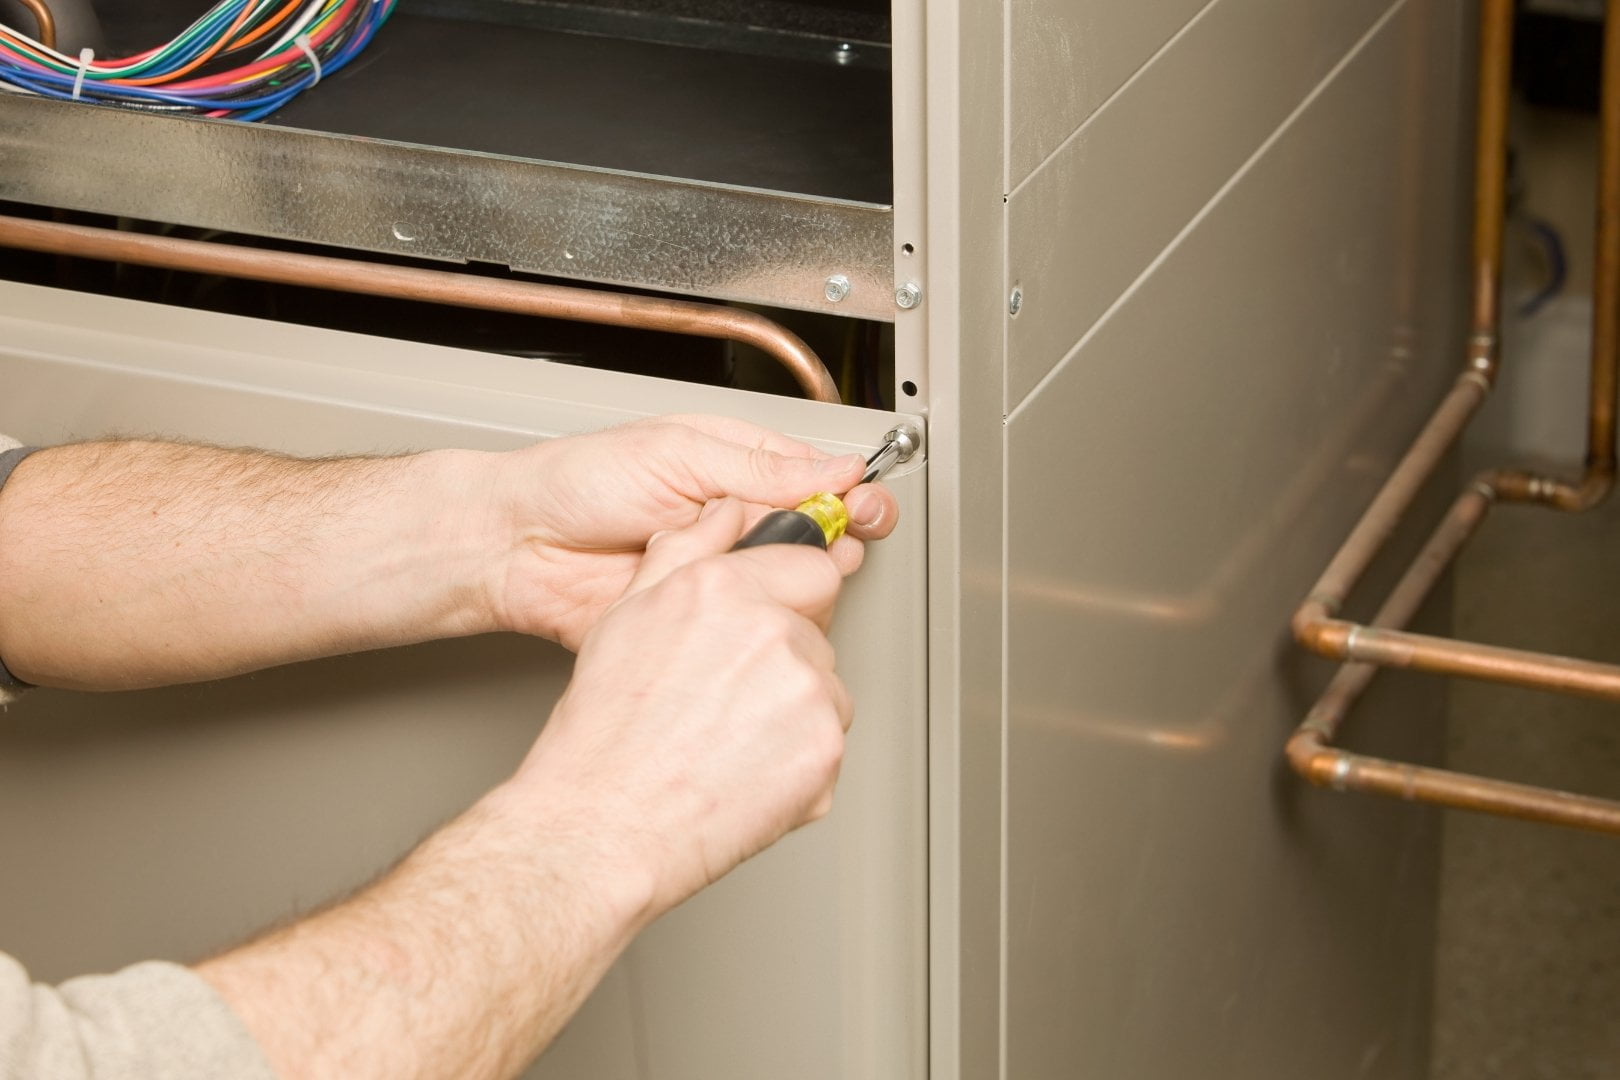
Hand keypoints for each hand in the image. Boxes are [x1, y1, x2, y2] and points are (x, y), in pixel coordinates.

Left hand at [487, 414, 898, 649]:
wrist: (519, 547)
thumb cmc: (579, 483)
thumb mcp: (677, 455)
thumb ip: (758, 468)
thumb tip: (834, 467)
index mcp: (736, 468)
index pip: (817, 479)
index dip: (850, 494)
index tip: (864, 506)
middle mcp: (735, 521)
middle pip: (816, 534)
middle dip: (839, 537)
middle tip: (841, 538)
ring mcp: (721, 573)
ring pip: (791, 585)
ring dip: (802, 579)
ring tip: (790, 567)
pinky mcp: (702, 620)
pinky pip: (749, 627)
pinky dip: (762, 622)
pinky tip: (760, 606)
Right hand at [507, 498, 852, 916]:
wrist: (603, 825)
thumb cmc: (604, 734)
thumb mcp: (627, 615)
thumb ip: (686, 550)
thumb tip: (723, 513)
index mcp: (725, 589)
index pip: (811, 567)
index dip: (789, 599)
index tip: (770, 626)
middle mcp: (772, 631)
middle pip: (817, 634)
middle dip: (785, 661)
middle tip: (725, 700)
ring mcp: (806, 691)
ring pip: (826, 690)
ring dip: (792, 712)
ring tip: (727, 741)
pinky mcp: (825, 749)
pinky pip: (829, 745)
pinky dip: (798, 762)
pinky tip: (744, 771)